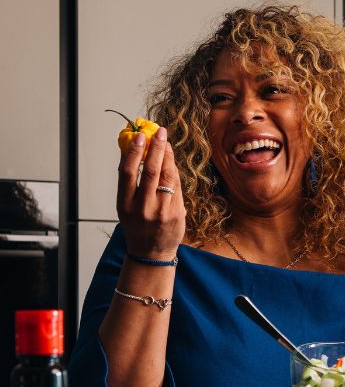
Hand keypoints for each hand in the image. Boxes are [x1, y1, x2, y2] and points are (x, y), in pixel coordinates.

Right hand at [117, 127, 185, 257]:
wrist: (152, 254)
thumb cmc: (137, 226)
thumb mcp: (125, 207)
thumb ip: (130, 183)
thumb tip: (134, 152)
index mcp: (125, 204)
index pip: (128, 172)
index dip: (134, 151)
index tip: (140, 135)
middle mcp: (143, 208)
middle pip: (151, 171)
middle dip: (156, 148)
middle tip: (159, 132)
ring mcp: (162, 212)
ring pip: (167, 177)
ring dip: (168, 157)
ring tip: (166, 143)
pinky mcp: (177, 214)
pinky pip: (177, 187)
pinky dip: (175, 172)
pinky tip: (172, 162)